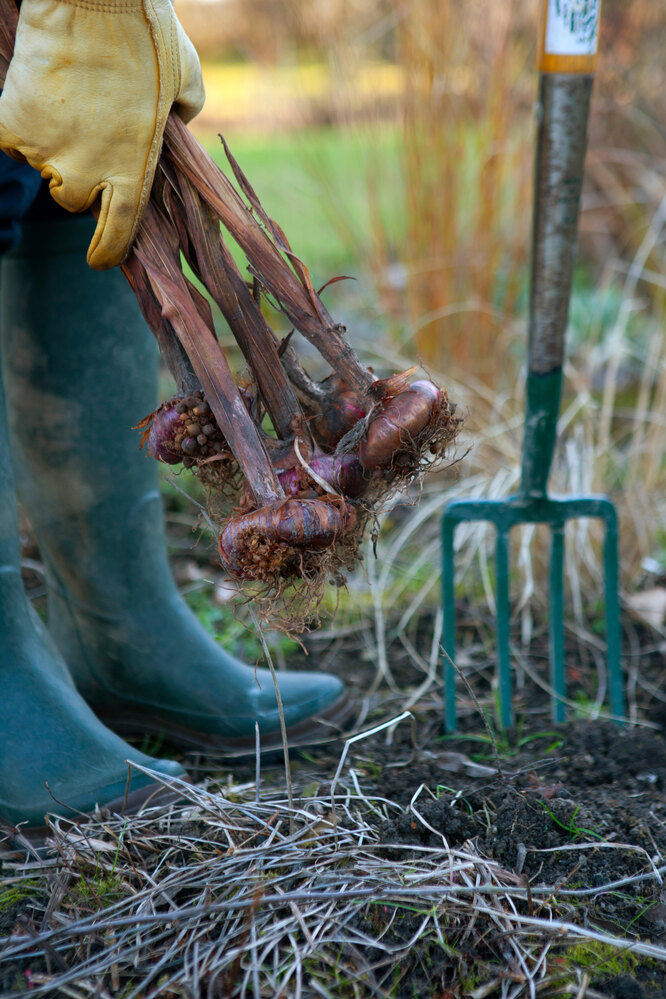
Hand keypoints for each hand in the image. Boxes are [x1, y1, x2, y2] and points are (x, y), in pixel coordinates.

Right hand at [0, 0, 204, 268]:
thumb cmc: (147, 35)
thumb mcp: (187, 80)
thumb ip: (185, 115)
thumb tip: (179, 122)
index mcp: (132, 169)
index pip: (118, 232)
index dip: (108, 252)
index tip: (100, 261)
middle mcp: (87, 171)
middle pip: (72, 200)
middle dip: (79, 179)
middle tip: (89, 139)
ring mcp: (46, 151)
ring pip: (42, 169)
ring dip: (51, 151)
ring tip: (68, 107)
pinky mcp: (11, 124)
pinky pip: (9, 142)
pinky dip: (17, 128)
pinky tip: (35, 101)